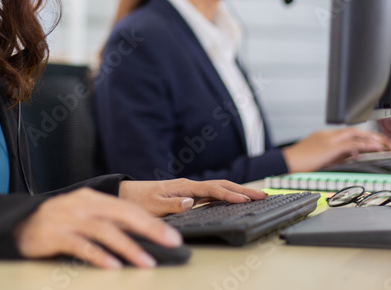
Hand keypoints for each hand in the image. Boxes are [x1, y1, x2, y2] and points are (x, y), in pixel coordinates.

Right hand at [13, 187, 179, 268]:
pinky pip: (81, 246)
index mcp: (92, 197)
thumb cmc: (57, 222)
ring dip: (128, 247)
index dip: (152, 221)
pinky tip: (113, 266)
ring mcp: (68, 219)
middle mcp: (82, 204)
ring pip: (105, 231)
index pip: (128, 207)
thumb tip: (141, 236)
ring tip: (146, 262)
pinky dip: (99, 256)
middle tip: (170, 242)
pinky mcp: (55, 235)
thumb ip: (107, 222)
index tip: (172, 235)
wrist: (18, 223)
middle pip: (122, 214)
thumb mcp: (83, 215)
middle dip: (149, 229)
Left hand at [117, 178, 266, 215]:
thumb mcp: (153, 206)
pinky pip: (213, 193)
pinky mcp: (188, 194)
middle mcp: (190, 185)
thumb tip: (191, 201)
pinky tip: (235, 200)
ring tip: (257, 196)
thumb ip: (172, 204)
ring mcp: (190, 189)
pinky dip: (228, 195)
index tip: (247, 200)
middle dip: (244, 190)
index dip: (231, 195)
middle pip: (222, 185)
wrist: (126, 195)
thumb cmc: (138, 201)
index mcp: (184, 186)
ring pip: (220, 188)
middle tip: (264, 196)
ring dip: (239, 191)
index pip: (213, 189)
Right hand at [281, 127, 390, 172]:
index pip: (354, 134)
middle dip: (378, 137)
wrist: (283, 163)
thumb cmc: (299, 163)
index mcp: (328, 136)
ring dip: (376, 140)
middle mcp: (330, 135)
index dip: (369, 138)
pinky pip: (351, 143)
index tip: (382, 145)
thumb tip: (354, 156)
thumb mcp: (322, 158)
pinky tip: (376, 149)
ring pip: (358, 134)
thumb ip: (338, 155)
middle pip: (359, 131)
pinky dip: (365, 145)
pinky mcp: (329, 147)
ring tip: (390, 147)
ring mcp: (329, 139)